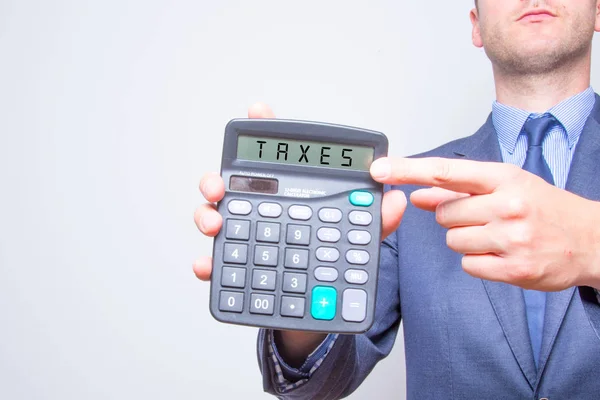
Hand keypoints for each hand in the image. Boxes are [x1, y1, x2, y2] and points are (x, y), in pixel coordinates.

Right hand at [193, 104, 407, 364]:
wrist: (318, 312)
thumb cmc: (332, 268)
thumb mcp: (359, 245)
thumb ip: (376, 222)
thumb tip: (395, 200)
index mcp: (290, 197)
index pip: (278, 158)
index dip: (266, 129)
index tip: (258, 110)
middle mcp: (262, 213)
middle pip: (232, 186)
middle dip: (217, 179)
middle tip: (220, 186)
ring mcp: (245, 240)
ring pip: (215, 218)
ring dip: (206, 216)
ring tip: (214, 226)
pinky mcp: (237, 270)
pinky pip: (216, 264)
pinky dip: (207, 264)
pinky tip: (206, 266)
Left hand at [370, 156, 599, 291]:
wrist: (590, 239)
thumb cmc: (543, 207)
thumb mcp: (506, 186)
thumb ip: (458, 190)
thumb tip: (417, 194)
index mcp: (503, 178)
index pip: (445, 172)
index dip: (408, 170)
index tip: (380, 169)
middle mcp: (507, 204)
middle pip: (443, 213)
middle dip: (455, 217)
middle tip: (484, 216)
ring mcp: (511, 238)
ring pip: (452, 240)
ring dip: (466, 239)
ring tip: (496, 235)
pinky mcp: (513, 268)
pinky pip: (468, 264)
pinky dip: (478, 260)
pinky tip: (500, 252)